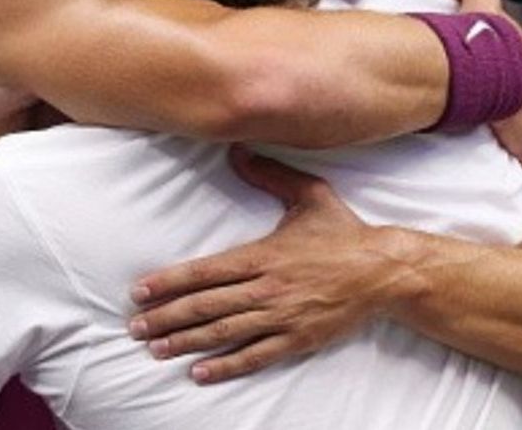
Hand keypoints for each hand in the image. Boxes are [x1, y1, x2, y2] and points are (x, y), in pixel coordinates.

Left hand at [127, 148, 398, 382]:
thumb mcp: (308, 195)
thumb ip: (270, 174)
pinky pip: (256, 356)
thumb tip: (238, 149)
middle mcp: (266, 288)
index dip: (169, 282)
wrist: (386, 271)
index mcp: (262, 255)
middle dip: (166, 317)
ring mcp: (282, 316)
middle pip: (205, 306)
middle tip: (135, 327)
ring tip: (155, 349)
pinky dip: (226, 366)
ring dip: (186, 342)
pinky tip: (199, 372)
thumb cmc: (344, 232)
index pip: (205, 272)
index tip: (140, 291)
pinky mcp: (298, 339)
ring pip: (224, 333)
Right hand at [447, 0, 521, 167]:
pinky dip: (519, 147)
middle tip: (505, 111)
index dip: (518, 71)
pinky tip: (515, 153)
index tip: (507, 79)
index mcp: (521, 50)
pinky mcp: (519, 128)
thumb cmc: (476, 37)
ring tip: (511, 136)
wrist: (474, 66)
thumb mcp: (479, 1)